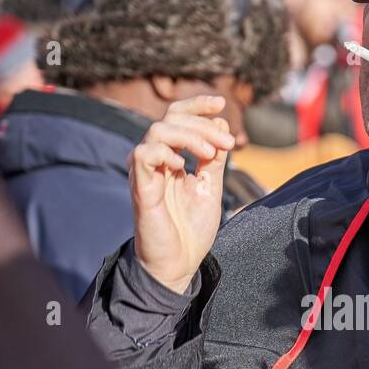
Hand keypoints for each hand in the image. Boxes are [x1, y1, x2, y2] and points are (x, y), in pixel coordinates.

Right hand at [129, 96, 235, 293]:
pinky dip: (165, 152)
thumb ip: (214, 160)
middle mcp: (155, 161)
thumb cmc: (191, 230)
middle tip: (227, 143)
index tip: (221, 104)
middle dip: (202, 123)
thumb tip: (220, 124)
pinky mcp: (140, 188)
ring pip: (158, 130)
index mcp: (171, 159)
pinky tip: (183, 166)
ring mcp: (145, 173)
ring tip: (210, 155)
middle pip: (170, 118)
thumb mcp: (211, 188)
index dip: (197, 105)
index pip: (177, 117)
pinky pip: (143, 154)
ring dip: (190, 136)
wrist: (179, 265)